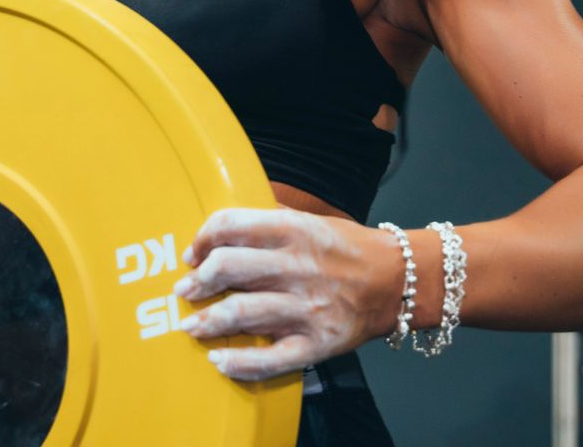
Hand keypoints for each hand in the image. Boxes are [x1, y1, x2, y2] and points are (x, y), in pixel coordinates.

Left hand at [175, 208, 401, 380]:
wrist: (397, 281)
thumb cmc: (346, 249)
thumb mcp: (310, 220)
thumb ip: (269, 219)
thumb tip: (220, 226)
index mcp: (294, 230)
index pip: (231, 226)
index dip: (202, 239)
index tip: (192, 254)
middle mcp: (298, 266)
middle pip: (228, 267)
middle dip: (198, 281)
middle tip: (185, 290)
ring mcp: (308, 307)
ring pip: (241, 312)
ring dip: (206, 321)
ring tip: (191, 325)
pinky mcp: (318, 343)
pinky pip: (270, 359)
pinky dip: (239, 363)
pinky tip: (220, 361)